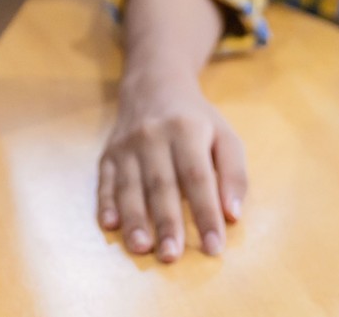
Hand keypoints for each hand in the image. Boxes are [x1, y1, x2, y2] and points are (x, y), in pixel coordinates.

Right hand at [97, 69, 247, 262]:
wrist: (153, 83)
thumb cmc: (196, 119)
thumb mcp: (225, 136)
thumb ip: (234, 174)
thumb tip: (232, 214)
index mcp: (187, 130)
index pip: (197, 177)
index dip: (205, 213)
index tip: (214, 247)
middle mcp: (153, 136)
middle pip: (160, 184)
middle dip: (165, 222)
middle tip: (171, 256)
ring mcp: (127, 145)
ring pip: (129, 185)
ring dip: (133, 218)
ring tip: (141, 248)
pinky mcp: (108, 153)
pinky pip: (104, 180)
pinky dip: (105, 203)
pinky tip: (109, 225)